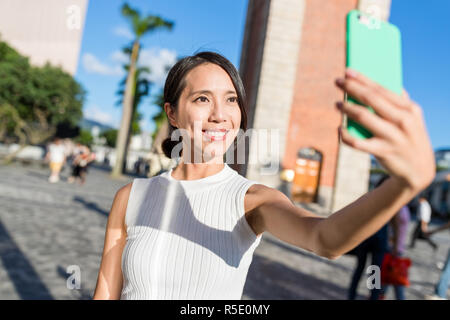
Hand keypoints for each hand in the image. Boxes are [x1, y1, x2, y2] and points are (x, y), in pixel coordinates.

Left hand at [335, 68, 435, 190]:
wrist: (419, 171)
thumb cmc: (410, 139)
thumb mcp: (413, 119)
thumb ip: (400, 102)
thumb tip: (388, 84)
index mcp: (409, 109)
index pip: (382, 89)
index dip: (362, 79)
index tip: (347, 71)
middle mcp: (402, 120)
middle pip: (371, 99)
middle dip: (352, 88)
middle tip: (338, 81)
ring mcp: (393, 137)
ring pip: (363, 117)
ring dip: (346, 108)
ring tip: (337, 103)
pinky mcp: (383, 152)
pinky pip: (358, 142)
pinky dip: (345, 136)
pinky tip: (339, 129)